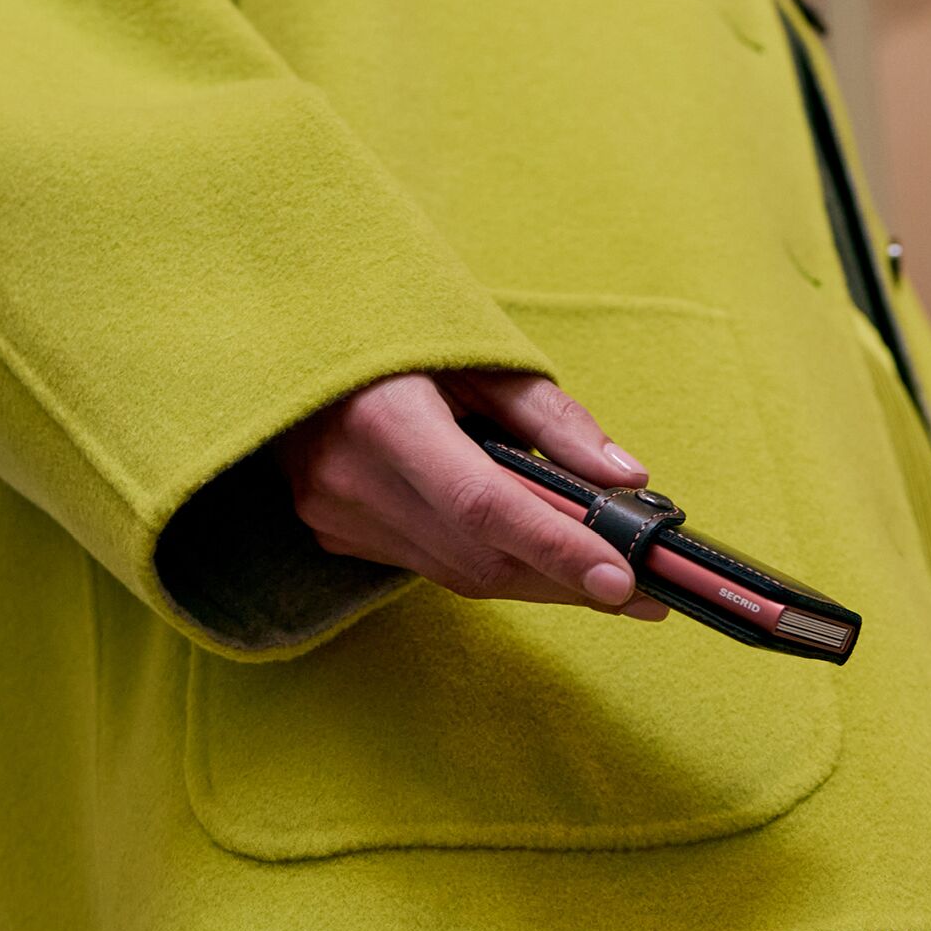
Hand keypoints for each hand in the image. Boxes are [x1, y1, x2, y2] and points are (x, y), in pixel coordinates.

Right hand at [270, 369, 669, 620]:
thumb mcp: (479, 355)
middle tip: (644, 593)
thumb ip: (554, 420)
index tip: (624, 581)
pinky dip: (487, 564)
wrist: (286, 344)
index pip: (484, 506)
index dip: (557, 549)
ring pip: (458, 575)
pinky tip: (527, 555)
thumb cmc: (393, 336)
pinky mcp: (332, 534)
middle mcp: (351, 480)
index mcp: (387, 420)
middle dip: (566, 581)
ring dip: (534, 581)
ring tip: (601, 578)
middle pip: (479, 559)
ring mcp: (334, 516)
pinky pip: (429, 567)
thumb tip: (627, 479)